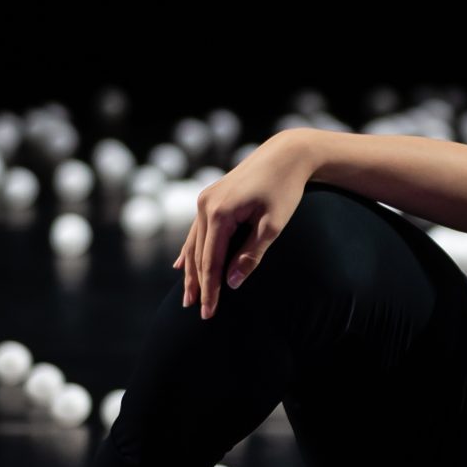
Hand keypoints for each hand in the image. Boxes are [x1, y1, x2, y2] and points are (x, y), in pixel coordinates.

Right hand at [172, 135, 312, 319]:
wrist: (285, 154)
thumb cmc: (285, 189)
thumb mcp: (273, 224)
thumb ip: (252, 254)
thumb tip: (233, 283)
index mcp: (219, 213)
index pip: (210, 261)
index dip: (210, 289)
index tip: (209, 312)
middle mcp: (205, 206)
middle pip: (197, 254)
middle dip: (196, 284)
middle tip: (196, 311)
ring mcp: (204, 200)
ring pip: (193, 243)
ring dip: (190, 270)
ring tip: (188, 296)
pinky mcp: (209, 197)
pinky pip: (196, 230)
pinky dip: (190, 250)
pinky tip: (180, 265)